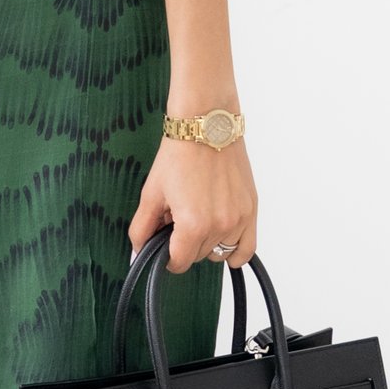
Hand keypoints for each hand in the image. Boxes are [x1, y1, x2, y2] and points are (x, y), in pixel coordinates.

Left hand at [129, 133, 256, 272]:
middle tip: (179, 220)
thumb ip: (141, 228)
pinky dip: (234, 251)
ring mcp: (238, 219)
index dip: (167, 257)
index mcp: (193, 224)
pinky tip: (221, 240)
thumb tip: (138, 251)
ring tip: (199, 219)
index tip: (164, 246)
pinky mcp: (251, 210)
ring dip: (207, 244)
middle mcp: (219, 225)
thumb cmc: (179, 154)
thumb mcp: (151, 193)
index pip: (179, 262)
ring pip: (219, 253)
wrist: (206, 126)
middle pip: (198, 257)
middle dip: (185, 244)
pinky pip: (247, 249)